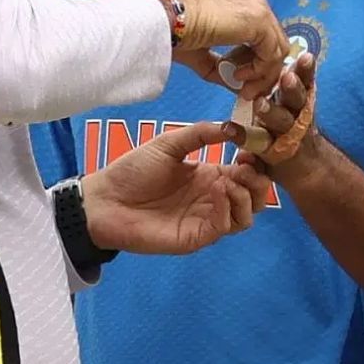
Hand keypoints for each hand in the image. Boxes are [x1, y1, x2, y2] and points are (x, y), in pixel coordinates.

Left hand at [80, 121, 272, 254]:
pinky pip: (224, 227)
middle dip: (259, 181)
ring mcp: (205, 220)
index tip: (251, 148)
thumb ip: (200, 134)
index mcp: (208, 177)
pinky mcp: (195, 237)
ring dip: (246, 197)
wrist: (104, 199)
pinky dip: (228, 208)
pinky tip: (216, 190)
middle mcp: (212, 200)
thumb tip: (233, 126)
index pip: (246, 174)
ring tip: (228, 180)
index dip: (256, 163)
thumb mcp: (169, 144)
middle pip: (254, 199)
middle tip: (246, 165)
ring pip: (246, 217)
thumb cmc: (133, 172)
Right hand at [169, 0, 288, 99]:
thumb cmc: (173, 30)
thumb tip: (238, 86)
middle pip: (273, 41)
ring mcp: (258, 7)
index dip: (255, 63)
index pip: (261, 35)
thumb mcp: (201, 54)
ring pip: (276, 49)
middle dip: (263, 72)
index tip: (242, 83)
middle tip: (248, 92)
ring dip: (262, 75)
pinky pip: (272, 52)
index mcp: (239, 3)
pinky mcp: (259, 19)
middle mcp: (252, 0)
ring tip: (242, 89)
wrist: (166, 19)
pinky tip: (238, 77)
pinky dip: (259, 71)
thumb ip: (223, 68)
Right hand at [248, 51, 319, 180]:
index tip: (231, 130)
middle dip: (271, 113)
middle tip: (261, 105)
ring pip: (295, 101)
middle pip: (279, 120)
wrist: (308, 159)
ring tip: (288, 75)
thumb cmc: (277, 160)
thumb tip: (239, 154)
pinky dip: (307, 71)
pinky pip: (308, 83)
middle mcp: (285, 129)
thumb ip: (249, 162)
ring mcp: (298, 113)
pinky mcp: (306, 98)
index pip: (256, 142)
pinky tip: (306, 57)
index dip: (244, 136)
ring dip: (291, 88)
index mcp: (270, 145)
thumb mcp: (261, 167)